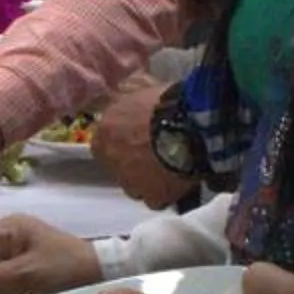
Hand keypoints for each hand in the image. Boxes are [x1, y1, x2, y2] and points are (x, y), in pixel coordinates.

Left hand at [89, 79, 185, 208]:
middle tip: (157, 155)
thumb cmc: (166, 103)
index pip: (104, 145)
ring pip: (137, 188)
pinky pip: (158, 199)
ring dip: (149, 181)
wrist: (189, 126)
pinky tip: (181, 180)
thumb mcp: (140, 93)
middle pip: (120, 169)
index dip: (122, 144)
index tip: (137, 141)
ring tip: (172, 168)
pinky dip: (167, 193)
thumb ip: (130, 106)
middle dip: (135, 164)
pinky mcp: (153, 197)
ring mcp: (131, 183)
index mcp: (104, 134)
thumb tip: (132, 104)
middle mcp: (112, 161)